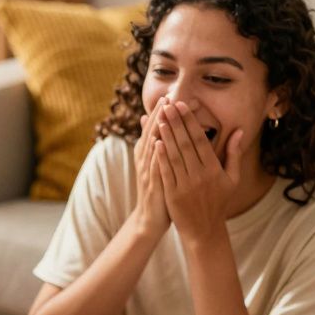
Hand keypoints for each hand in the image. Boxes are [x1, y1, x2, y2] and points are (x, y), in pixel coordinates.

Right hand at [131, 97, 170, 237]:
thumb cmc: (158, 190)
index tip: (171, 96)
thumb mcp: (154, 165)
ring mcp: (146, 172)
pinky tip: (159, 141)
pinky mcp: (151, 184)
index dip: (161, 113)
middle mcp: (144, 160)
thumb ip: (152, 142)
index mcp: (146, 154)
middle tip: (169, 97)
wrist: (149, 218)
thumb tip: (147, 119)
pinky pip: (153, 166)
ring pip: (151, 146)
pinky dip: (155, 153)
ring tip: (164, 113)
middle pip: (151, 133)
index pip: (154, 128)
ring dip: (157, 129)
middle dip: (160, 115)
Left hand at [155, 101, 243, 243]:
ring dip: (167, 136)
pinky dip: (161, 158)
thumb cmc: (219, 202)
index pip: (201, 141)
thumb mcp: (232, 179)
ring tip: (160, 118)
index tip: (182, 106)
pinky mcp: (173, 195)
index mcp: (214, 170)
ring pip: (175, 156)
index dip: (190, 122)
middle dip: (177, 123)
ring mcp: (186, 186)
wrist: (205, 230)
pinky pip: (167, 173)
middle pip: (186, 145)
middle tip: (168, 105)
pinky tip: (155, 143)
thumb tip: (239, 131)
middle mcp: (201, 176)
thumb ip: (233, 154)